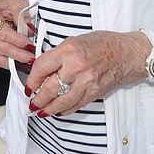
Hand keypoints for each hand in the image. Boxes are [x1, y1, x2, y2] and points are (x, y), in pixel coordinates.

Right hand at [0, 0, 34, 68]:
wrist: (1, 7)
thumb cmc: (8, 5)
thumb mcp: (18, 3)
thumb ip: (22, 15)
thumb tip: (28, 28)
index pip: (3, 33)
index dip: (17, 41)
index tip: (29, 44)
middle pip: (1, 47)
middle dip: (18, 54)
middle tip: (31, 56)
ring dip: (14, 62)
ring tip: (27, 62)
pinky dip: (9, 64)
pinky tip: (20, 64)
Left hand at [24, 30, 151, 117]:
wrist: (125, 53)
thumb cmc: (101, 44)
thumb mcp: (74, 41)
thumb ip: (58, 55)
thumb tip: (42, 69)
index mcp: (68, 50)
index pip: (42, 67)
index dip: (32, 79)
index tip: (29, 85)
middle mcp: (76, 66)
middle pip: (50, 88)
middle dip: (38, 99)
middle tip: (32, 103)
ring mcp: (86, 81)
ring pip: (63, 101)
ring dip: (49, 109)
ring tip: (41, 111)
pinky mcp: (94, 92)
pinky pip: (76, 104)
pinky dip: (66, 110)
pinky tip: (59, 111)